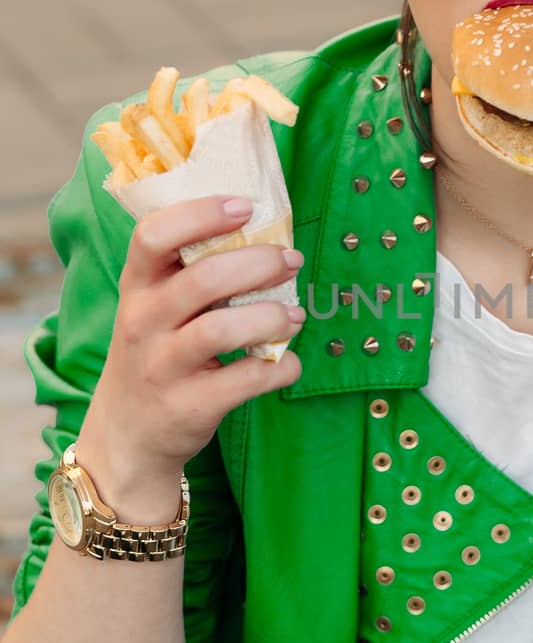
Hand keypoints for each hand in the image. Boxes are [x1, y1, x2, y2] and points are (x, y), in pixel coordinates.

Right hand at [78, 196, 303, 506]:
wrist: (127, 435)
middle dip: (258, 264)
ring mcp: (162, 366)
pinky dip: (280, 368)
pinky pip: (245, 380)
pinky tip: (289, 362)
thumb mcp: (155, 307)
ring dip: (271, 317)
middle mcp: (143, 322)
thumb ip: (191, 272)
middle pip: (202, 279)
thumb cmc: (156, 352)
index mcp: (137, 286)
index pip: (153, 235)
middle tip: (291, 261)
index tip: (246, 207)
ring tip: (295, 315)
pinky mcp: (189, 406)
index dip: (202, 214)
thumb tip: (265, 234)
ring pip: (222, 330)